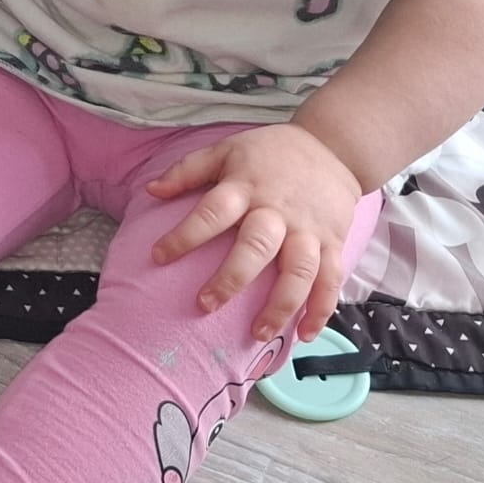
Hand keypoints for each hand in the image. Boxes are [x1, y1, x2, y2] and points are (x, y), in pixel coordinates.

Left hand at [145, 124, 364, 341]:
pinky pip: (331, 280)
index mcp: (246, 187)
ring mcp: (308, 229)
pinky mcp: (333, 242)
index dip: (185, 235)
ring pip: (298, 271)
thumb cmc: (270, 153)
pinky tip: (305, 335)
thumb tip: (150, 190)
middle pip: (256, 247)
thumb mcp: (226, 150)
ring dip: (280, 305)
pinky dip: (321, 310)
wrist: (332, 146)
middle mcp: (277, 211)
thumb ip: (188, 170)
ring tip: (258, 334)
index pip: (212, 212)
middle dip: (231, 279)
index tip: (158, 257)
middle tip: (205, 305)